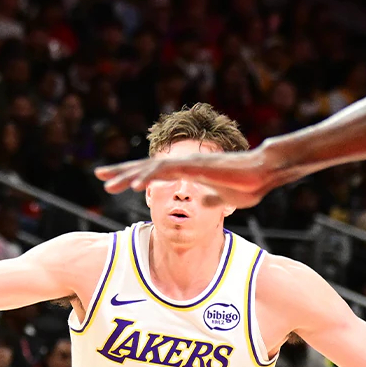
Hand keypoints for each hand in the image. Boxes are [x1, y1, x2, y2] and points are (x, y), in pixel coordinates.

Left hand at [94, 149, 272, 208]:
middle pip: (145, 166)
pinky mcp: (194, 167)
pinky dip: (148, 177)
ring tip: (107, 184)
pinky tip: (133, 185)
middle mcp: (183, 163)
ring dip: (128, 176)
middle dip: (121, 171)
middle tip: (99, 175)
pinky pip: (166, 172)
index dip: (133, 175)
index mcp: (186, 171)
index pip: (153, 172)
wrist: (267, 173)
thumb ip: (210, 200)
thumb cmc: (249, 184)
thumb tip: (202, 203)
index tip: (115, 181)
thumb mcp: (224, 199)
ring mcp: (187, 163)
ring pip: (150, 167)